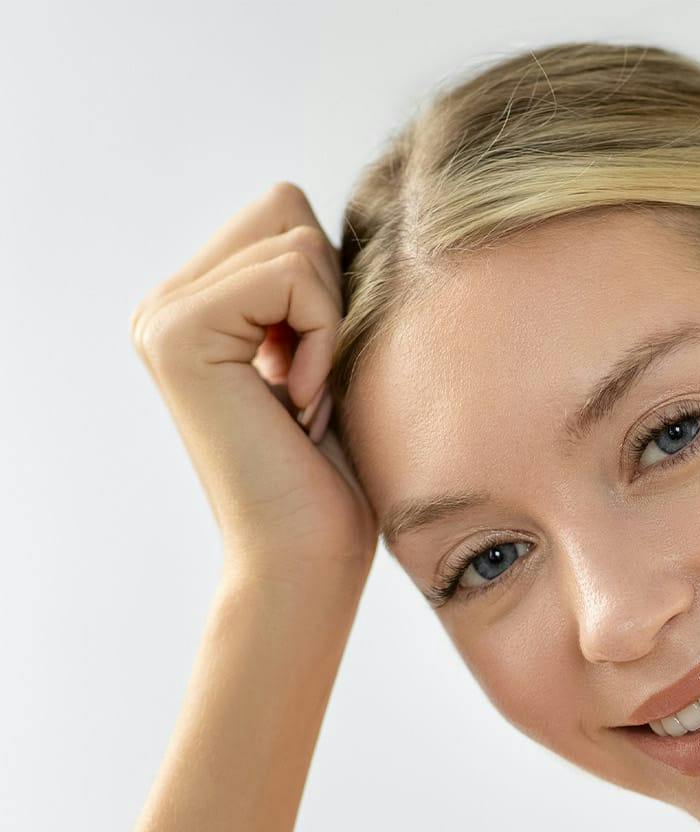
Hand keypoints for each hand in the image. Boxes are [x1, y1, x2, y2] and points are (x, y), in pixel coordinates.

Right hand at [130, 181, 377, 587]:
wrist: (306, 558)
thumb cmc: (334, 479)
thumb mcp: (330, 360)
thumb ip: (315, 287)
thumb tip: (338, 219)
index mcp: (198, 308)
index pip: (286, 216)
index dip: (333, 289)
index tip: (320, 377)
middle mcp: (167, 304)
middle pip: (286, 208)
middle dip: (330, 296)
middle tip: (315, 386)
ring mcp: (164, 314)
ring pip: (297, 238)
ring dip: (330, 327)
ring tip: (305, 403)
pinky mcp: (179, 330)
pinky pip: (295, 275)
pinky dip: (324, 339)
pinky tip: (301, 405)